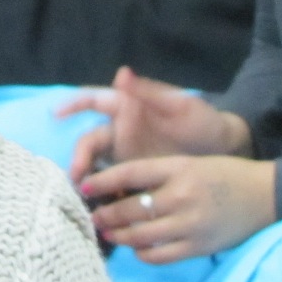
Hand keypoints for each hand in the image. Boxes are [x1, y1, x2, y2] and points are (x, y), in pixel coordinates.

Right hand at [62, 65, 250, 180]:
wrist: (225, 151)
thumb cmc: (203, 121)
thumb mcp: (180, 105)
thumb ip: (149, 91)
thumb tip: (121, 73)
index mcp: (128, 107)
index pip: (94, 101)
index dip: (74, 105)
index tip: (56, 114)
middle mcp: (121, 131)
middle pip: (90, 142)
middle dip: (79, 158)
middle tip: (78, 177)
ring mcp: (127, 156)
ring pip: (97, 165)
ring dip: (87, 179)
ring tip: (84, 197)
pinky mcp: (136, 177)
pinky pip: (113, 185)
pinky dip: (104, 195)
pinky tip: (102, 208)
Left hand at [81, 154, 275, 262]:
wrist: (264, 195)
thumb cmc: (224, 175)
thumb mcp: (190, 163)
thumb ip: (158, 174)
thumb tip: (120, 187)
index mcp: (178, 168)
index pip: (130, 173)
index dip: (103, 180)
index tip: (84, 185)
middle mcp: (181, 195)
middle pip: (130, 208)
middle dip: (105, 214)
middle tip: (91, 216)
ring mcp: (190, 224)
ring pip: (141, 235)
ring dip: (119, 236)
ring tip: (108, 233)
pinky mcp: (198, 247)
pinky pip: (160, 255)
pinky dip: (143, 253)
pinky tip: (137, 248)